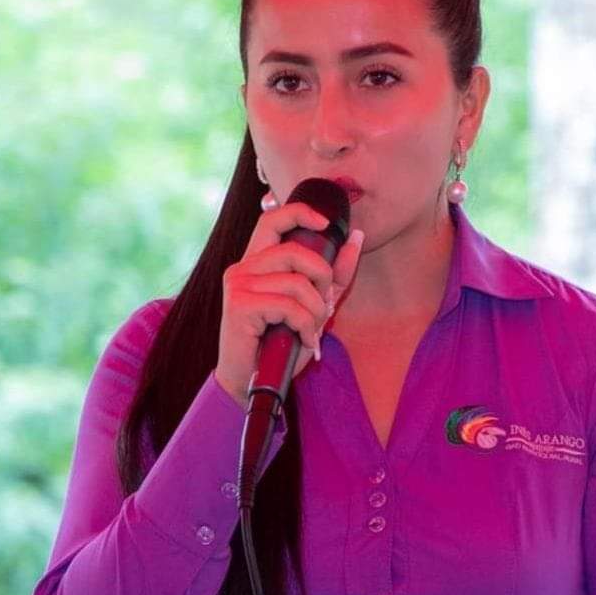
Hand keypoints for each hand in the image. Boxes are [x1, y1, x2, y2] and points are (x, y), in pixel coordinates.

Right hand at [216, 201, 364, 405]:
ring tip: (311, 329)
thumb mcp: (314, 305)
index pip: (272, 219)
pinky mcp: (240, 305)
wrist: (250, 381)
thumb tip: (357, 237)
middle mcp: (242, 268)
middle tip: (324, 305)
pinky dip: (306, 326)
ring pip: (297, 282)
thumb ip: (334, 275)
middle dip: (322, 277)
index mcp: (256, 263)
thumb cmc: (279, 344)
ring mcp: (238, 285)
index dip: (300, 212)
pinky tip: (304, 341)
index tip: (326, 223)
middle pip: (295, 251)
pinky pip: (289, 306)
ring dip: (316, 310)